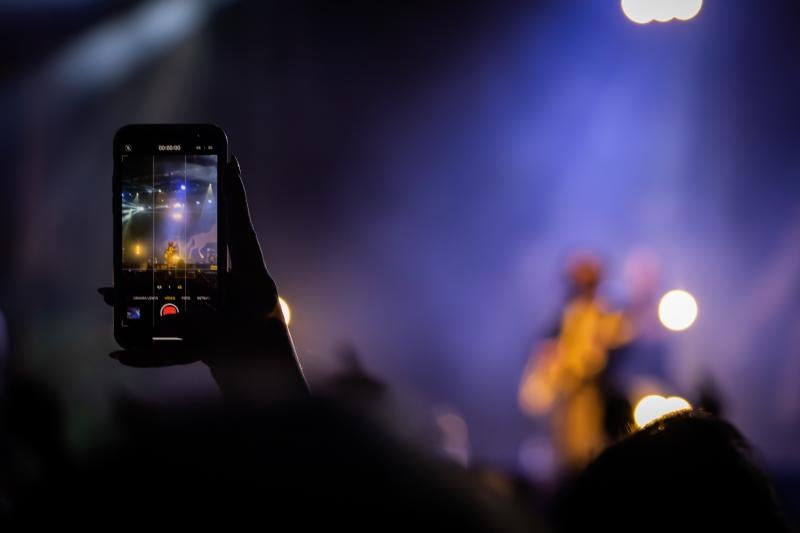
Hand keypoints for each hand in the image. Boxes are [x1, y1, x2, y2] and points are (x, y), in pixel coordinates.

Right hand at [99, 156, 308, 401]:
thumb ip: (202, 326)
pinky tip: (123, 354)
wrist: (280, 407)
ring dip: (143, 301)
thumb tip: (171, 315)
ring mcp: (224, 317)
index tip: (229, 160)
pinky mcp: (214, 341)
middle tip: (137, 234)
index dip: (235, 194)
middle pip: (196, 265)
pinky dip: (152, 347)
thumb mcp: (233, 342)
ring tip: (107, 294)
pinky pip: (176, 339)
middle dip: (162, 256)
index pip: (241, 228)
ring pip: (178, 301)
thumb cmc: (267, 368)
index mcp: (253, 281)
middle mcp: (238, 294)